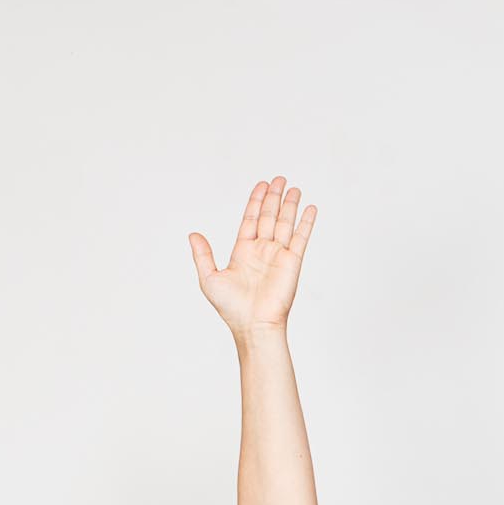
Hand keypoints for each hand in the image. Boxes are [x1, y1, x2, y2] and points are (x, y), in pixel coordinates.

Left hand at [188, 175, 316, 336]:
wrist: (254, 325)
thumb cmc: (231, 308)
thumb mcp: (209, 278)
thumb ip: (203, 255)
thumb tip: (193, 234)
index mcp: (243, 252)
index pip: (250, 219)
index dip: (255, 201)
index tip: (261, 185)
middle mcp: (262, 251)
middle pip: (269, 216)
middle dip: (273, 197)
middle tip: (279, 179)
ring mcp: (278, 255)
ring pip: (285, 222)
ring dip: (289, 204)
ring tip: (293, 188)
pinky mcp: (292, 262)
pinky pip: (301, 238)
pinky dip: (306, 222)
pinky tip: (310, 208)